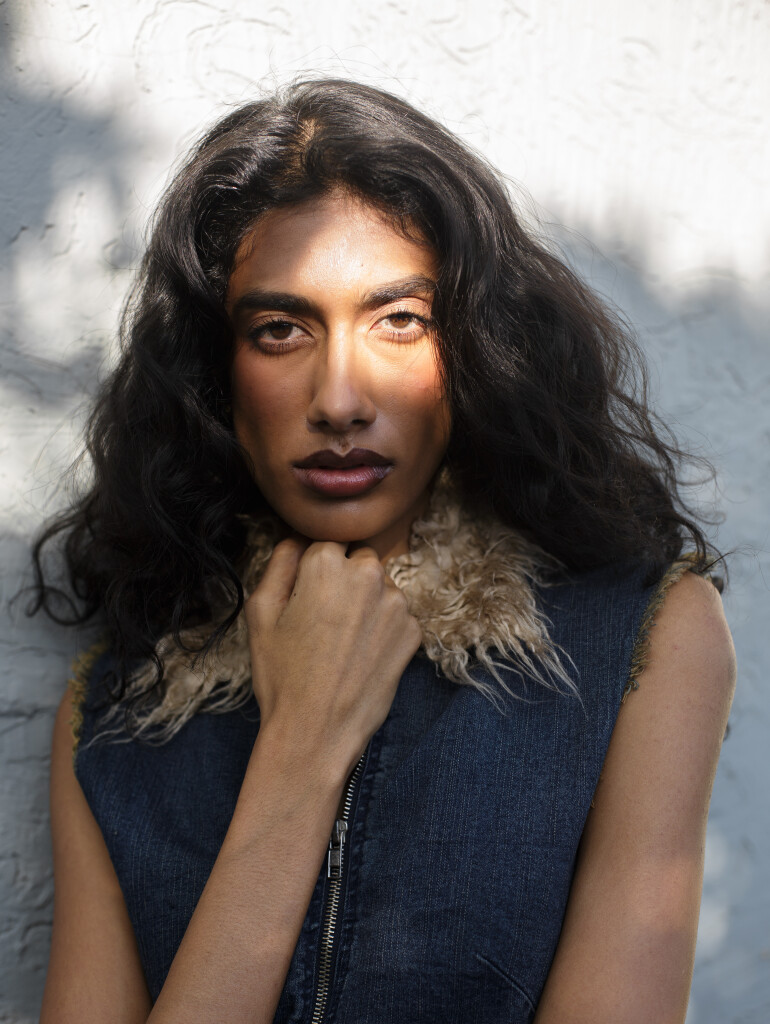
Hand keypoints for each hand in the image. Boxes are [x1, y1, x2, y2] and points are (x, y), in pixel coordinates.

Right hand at [245, 537, 422, 776]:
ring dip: (366, 603)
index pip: (325, 544)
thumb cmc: (281, 674)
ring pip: (380, 588)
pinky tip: (361, 656)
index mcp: (328, 563)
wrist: (316, 732)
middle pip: (358, 560)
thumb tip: (297, 541)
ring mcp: (397, 604)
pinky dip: (383, 629)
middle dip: (345, 581)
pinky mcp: (413, 632)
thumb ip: (279, 563)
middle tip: (323, 620)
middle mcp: (369, 575)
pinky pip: (397, 616)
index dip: (312, 572)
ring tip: (341, 643)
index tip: (305, 599)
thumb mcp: (261, 612)